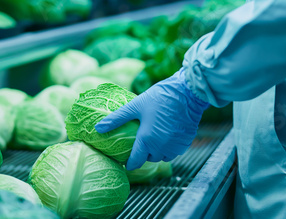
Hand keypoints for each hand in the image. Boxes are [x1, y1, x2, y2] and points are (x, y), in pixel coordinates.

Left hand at [95, 68, 209, 169]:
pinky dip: (168, 147)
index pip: (135, 161)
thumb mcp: (135, 106)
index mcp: (147, 140)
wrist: (187, 93)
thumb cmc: (160, 97)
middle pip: (149, 159)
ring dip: (156, 151)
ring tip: (152, 137)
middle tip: (139, 140)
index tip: (125, 160)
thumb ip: (116, 119)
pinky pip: (173, 151)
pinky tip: (165, 134)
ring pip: (162, 156)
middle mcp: (161, 147)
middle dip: (143, 153)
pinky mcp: (185, 143)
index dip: (129, 163)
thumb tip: (98, 127)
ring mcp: (175, 146)